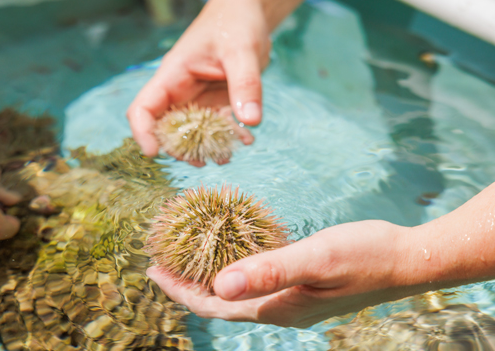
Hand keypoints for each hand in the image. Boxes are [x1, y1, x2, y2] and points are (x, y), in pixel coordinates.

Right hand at [127, 0, 271, 156]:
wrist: (248, 13)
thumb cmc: (236, 22)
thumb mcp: (242, 51)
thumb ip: (246, 85)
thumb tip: (251, 121)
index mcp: (173, 75)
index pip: (143, 108)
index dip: (143, 132)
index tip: (154, 153)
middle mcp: (180, 90)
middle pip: (165, 129)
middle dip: (181, 148)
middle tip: (204, 160)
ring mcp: (197, 98)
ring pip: (192, 133)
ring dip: (206, 148)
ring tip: (226, 156)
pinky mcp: (215, 102)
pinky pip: (216, 127)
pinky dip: (227, 137)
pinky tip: (245, 139)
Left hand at [147, 220, 417, 327]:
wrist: (407, 259)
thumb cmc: (363, 256)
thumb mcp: (314, 259)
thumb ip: (268, 271)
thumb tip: (217, 287)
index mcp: (277, 308)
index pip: (213, 307)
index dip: (179, 291)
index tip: (152, 270)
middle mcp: (280, 308)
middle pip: (220, 302)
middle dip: (187, 285)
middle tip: (161, 261)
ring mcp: (293, 299)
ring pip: (238, 291)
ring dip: (210, 276)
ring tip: (187, 256)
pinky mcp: (303, 284)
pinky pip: (259, 278)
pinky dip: (238, 266)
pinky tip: (234, 249)